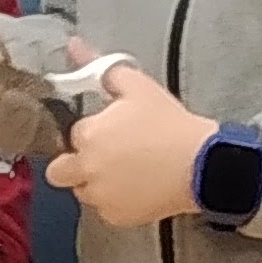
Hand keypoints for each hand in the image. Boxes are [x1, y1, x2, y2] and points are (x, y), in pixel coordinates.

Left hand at [47, 55, 210, 225]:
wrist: (203, 165)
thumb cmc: (170, 124)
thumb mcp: (138, 87)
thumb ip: (101, 67)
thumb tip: (74, 45)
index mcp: (88, 136)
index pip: (72, 133)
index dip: (89, 131)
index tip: (108, 130)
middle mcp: (87, 170)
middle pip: (58, 172)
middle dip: (73, 163)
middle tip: (101, 156)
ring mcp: (100, 197)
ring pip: (82, 192)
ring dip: (94, 183)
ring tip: (125, 171)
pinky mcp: (116, 217)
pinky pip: (105, 210)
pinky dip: (115, 202)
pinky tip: (137, 187)